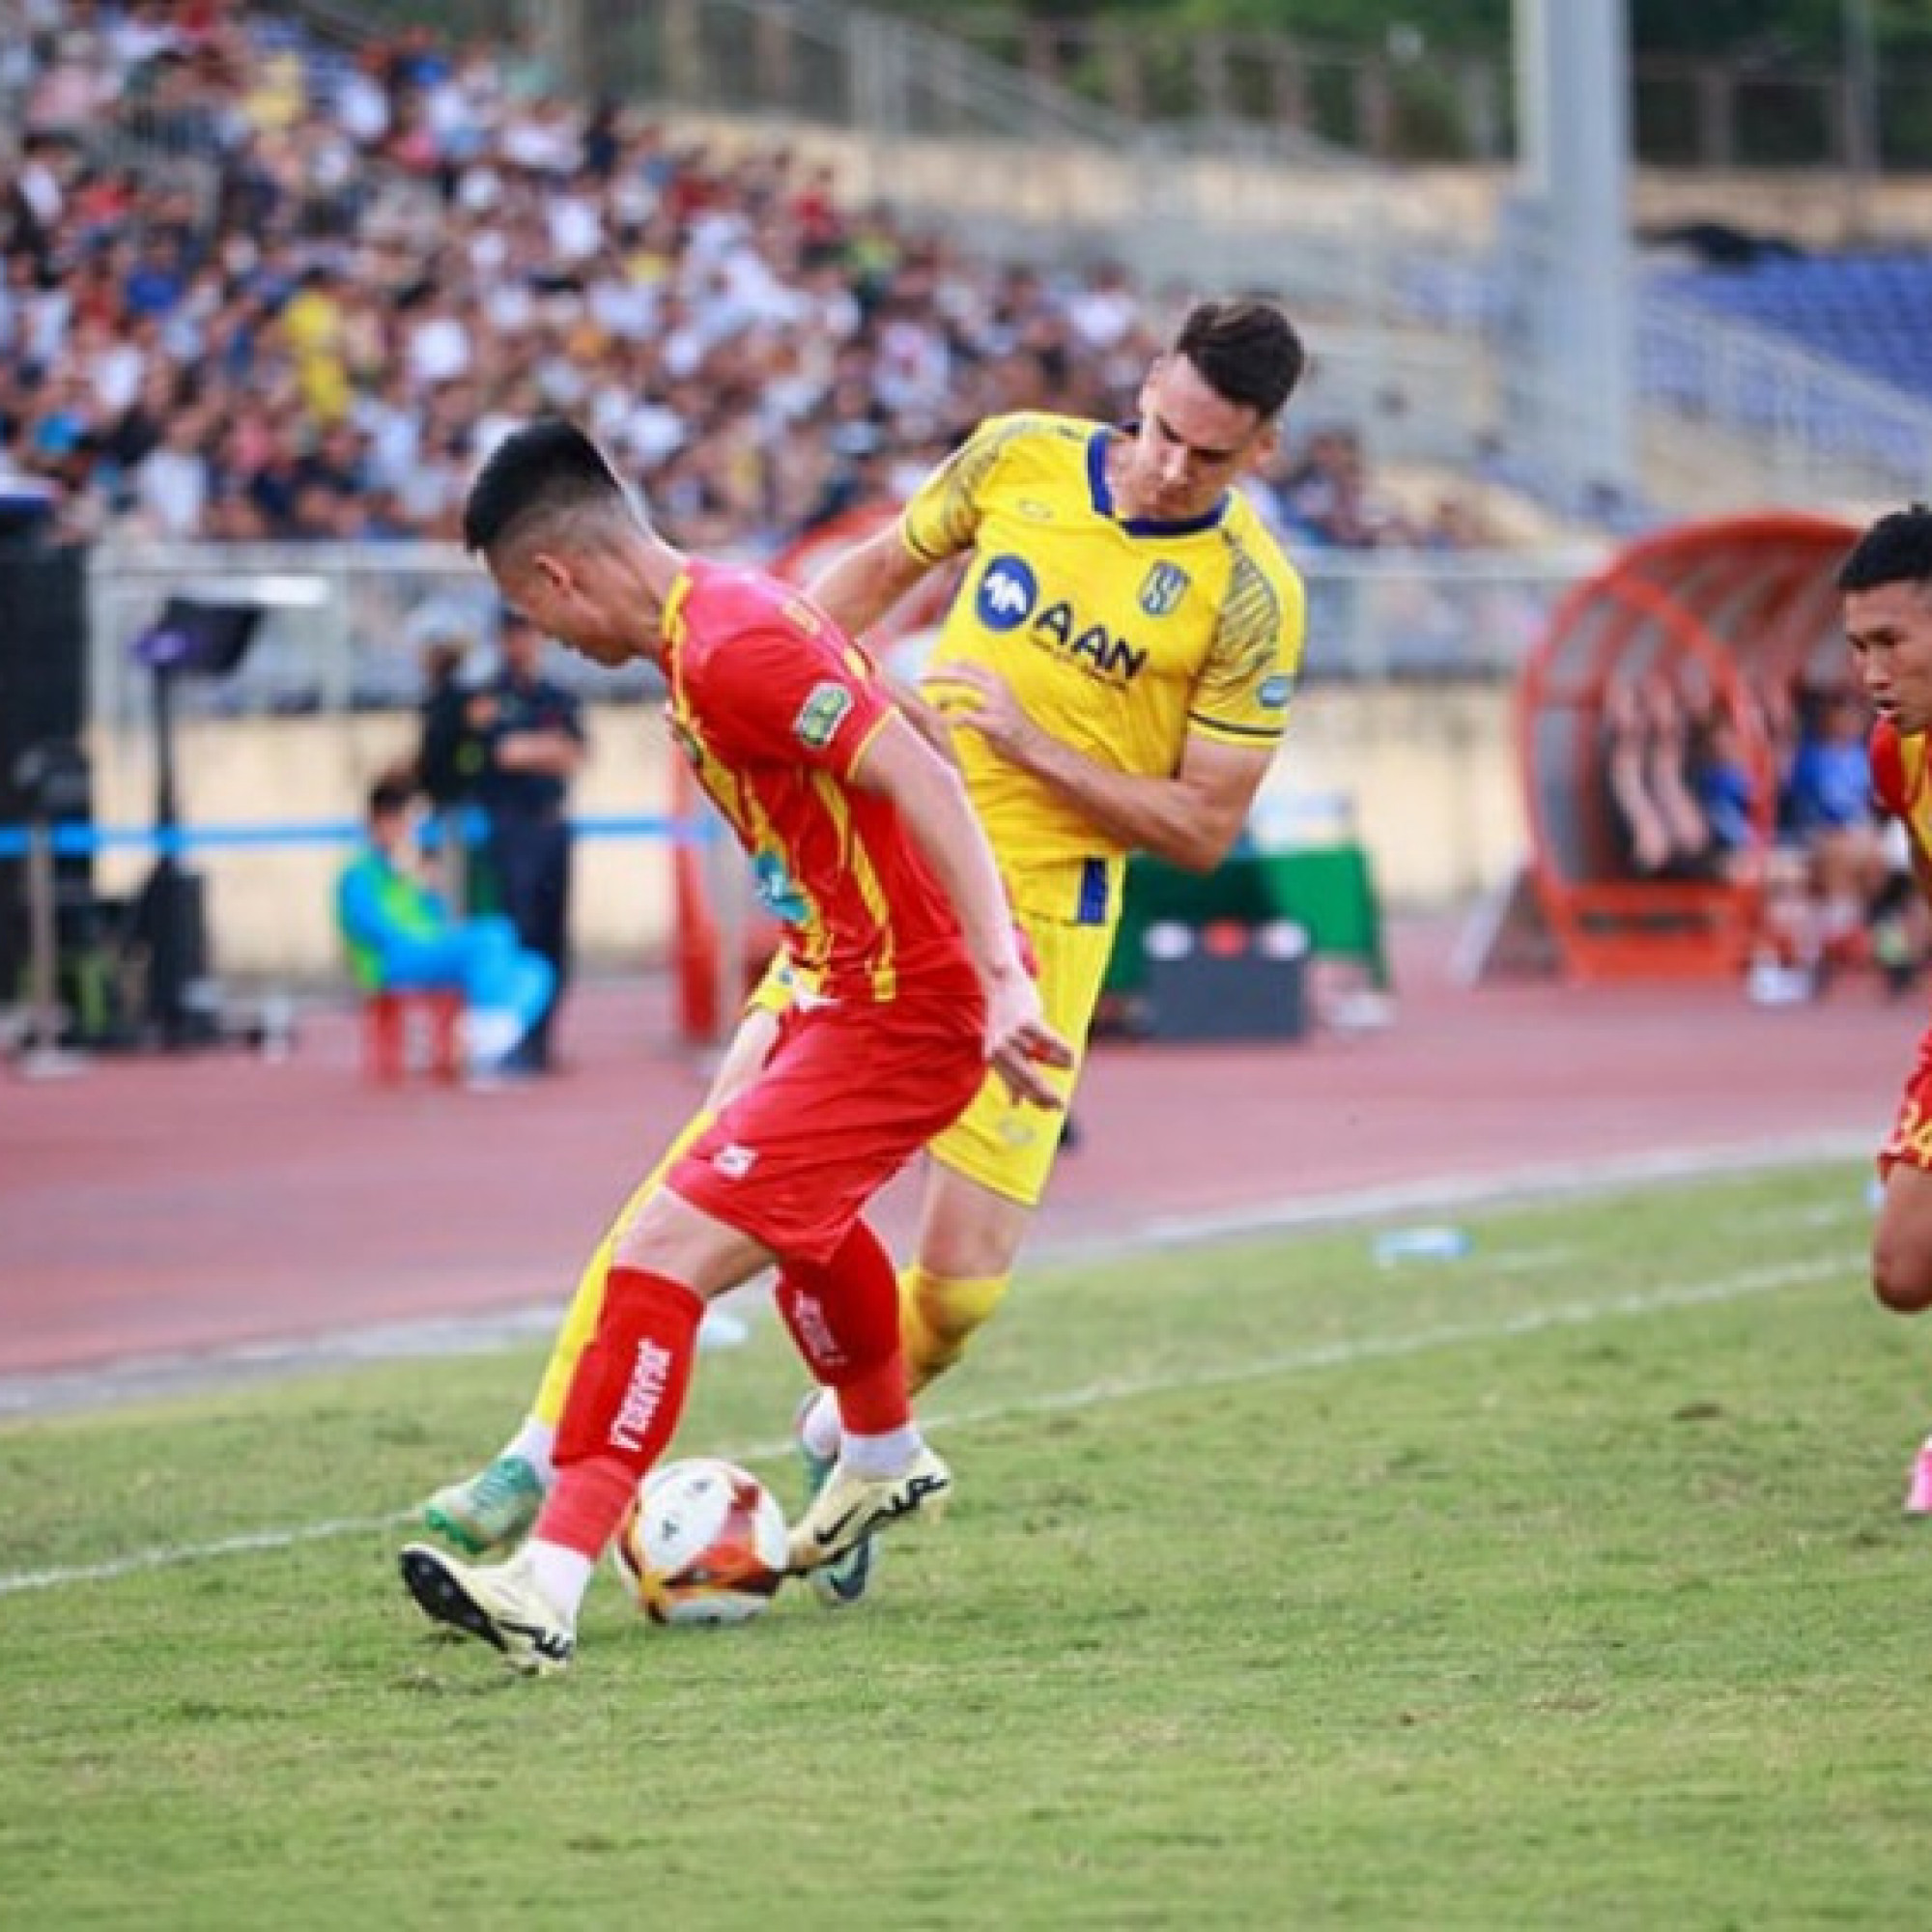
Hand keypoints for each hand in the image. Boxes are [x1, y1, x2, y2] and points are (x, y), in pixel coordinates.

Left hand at [922, 661, 1037, 763]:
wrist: (1033, 745)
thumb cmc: (1012, 724)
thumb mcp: (999, 699)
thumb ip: (981, 688)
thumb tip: (956, 679)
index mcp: (997, 679)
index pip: (968, 664)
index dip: (947, 664)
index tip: (931, 668)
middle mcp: (996, 688)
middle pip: (961, 674)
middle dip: (937, 675)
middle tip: (919, 678)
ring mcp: (995, 706)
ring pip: (960, 694)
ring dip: (942, 700)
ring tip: (934, 708)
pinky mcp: (993, 724)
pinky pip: (965, 718)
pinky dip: (952, 721)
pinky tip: (948, 725)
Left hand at [982, 962, 1073, 1109]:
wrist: (1001, 984)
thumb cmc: (1004, 1020)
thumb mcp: (1001, 1049)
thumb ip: (1008, 1076)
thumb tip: (1015, 1105)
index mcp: (993, 1059)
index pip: (1017, 1085)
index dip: (1036, 1099)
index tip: (1052, 1109)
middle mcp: (1000, 1049)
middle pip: (1028, 1078)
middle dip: (1046, 1095)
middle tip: (1062, 1105)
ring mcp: (1012, 1035)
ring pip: (1042, 1057)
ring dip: (1059, 1063)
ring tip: (1071, 1065)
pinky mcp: (1025, 1021)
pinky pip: (1050, 1041)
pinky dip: (1063, 1051)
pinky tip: (1072, 1058)